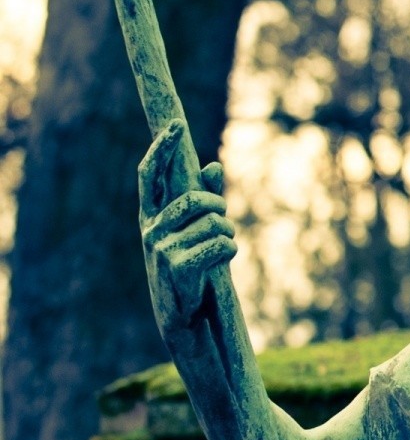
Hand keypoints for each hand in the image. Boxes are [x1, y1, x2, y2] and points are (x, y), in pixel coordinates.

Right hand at [138, 121, 234, 334]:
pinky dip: (230, 249)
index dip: (161, 149)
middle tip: (222, 221)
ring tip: (218, 248)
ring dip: (227, 234)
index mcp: (151, 216)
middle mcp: (151, 229)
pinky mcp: (177, 267)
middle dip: (219, 208)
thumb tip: (213, 165)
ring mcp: (161, 248)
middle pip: (197, 200)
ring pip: (216, 223)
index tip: (175, 126)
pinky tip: (221, 261)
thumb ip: (203, 198)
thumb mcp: (194, 230)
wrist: (183, 314)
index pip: (149, 175)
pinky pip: (221, 244)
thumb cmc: (191, 266)